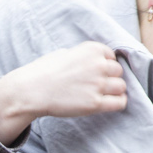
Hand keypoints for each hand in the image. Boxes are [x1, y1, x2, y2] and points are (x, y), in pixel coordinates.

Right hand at [0, 41, 127, 144]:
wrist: (31, 91)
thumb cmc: (44, 71)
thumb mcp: (64, 53)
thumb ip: (83, 57)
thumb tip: (96, 62)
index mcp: (92, 49)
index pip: (112, 56)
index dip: (105, 65)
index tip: (95, 72)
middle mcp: (98, 65)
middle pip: (118, 72)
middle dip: (110, 78)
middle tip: (96, 85)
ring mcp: (98, 84)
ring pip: (121, 87)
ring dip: (114, 91)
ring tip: (101, 95)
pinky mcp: (96, 103)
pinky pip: (120, 102)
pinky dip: (118, 102)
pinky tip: (109, 103)